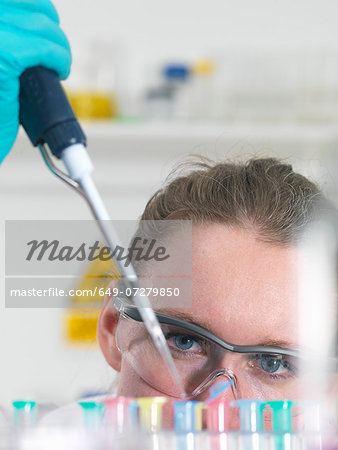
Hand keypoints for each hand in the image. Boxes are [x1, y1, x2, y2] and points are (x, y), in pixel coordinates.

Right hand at [0, 0, 71, 161]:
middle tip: (56, 53)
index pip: (15, 0)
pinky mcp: (3, 57)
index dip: (37, 9)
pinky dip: (60, 59)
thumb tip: (37, 25)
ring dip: (60, 47)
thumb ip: (10, 37)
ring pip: (42, 25)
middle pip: (31, 5)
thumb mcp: (0, 59)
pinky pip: (46, 48)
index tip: (47, 28)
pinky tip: (60, 72)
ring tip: (59, 66)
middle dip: (51, 28)